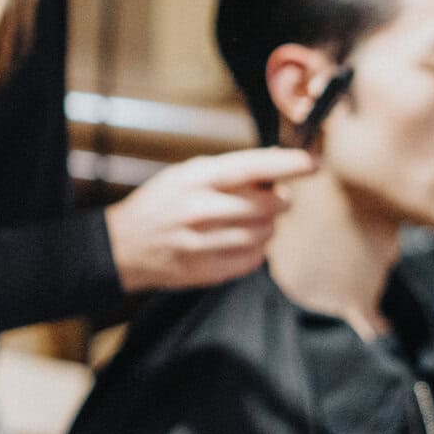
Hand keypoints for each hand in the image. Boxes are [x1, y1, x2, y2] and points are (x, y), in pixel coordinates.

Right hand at [105, 148, 315, 292]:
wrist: (123, 246)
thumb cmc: (159, 204)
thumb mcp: (186, 175)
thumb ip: (229, 172)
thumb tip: (277, 171)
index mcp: (196, 179)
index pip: (251, 168)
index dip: (286, 165)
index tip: (310, 163)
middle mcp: (202, 210)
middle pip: (269, 206)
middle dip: (280, 200)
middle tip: (273, 198)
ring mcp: (205, 244)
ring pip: (265, 234)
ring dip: (266, 226)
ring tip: (246, 221)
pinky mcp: (209, 270)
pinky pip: (254, 259)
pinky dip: (255, 249)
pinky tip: (236, 241)